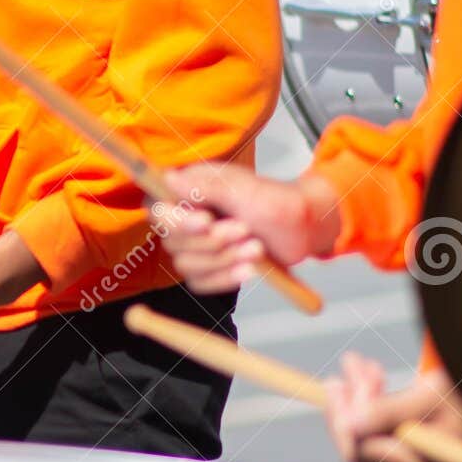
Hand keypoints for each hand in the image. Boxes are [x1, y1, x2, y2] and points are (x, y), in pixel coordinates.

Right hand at [160, 164, 341, 293]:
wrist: (303, 228)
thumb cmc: (278, 202)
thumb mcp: (244, 189)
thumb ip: (205, 187)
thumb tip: (169, 178)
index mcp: (190, 192)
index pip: (158, 209)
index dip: (176, 220)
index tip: (207, 221)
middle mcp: (187, 219)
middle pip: (172, 242)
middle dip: (211, 241)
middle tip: (245, 230)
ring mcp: (196, 246)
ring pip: (186, 265)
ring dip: (223, 260)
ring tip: (256, 248)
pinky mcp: (208, 269)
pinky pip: (200, 283)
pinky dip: (225, 278)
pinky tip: (249, 270)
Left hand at [325, 356, 461, 461]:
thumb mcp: (432, 399)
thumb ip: (391, 414)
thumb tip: (351, 426)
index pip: (358, 451)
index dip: (345, 417)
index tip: (345, 384)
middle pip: (354, 438)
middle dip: (348, 399)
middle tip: (351, 364)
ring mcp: (402, 451)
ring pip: (358, 425)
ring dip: (355, 390)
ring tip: (358, 362)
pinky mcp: (400, 434)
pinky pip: (369, 418)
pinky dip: (366, 393)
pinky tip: (368, 370)